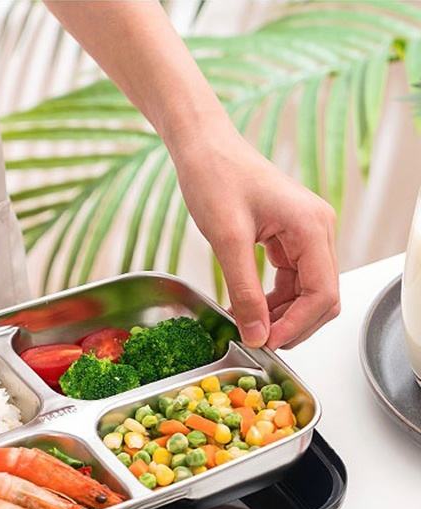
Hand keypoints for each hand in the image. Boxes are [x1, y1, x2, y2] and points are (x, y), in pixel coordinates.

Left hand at [174, 131, 339, 348]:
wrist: (204, 148)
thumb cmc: (216, 178)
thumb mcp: (227, 241)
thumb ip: (245, 291)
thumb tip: (257, 333)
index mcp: (311, 227)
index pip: (322, 293)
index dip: (297, 325)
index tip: (266, 341)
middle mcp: (317, 230)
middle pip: (322, 297)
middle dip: (292, 324)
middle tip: (257, 339)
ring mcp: (304, 234)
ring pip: (306, 292)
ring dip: (281, 315)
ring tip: (247, 326)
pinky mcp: (288, 238)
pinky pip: (290, 280)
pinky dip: (272, 300)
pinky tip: (247, 308)